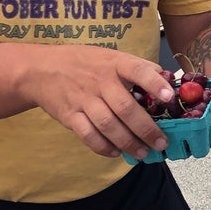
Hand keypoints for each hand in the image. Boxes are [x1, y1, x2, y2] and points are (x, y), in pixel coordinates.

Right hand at [21, 47, 176, 158]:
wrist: (41, 69)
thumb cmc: (84, 63)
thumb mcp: (110, 56)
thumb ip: (136, 68)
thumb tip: (168, 80)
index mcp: (114, 63)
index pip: (138, 71)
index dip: (154, 83)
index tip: (169, 97)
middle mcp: (100, 81)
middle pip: (125, 108)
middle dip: (146, 129)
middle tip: (160, 143)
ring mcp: (84, 99)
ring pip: (108, 125)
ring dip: (128, 142)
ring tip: (142, 153)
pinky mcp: (70, 115)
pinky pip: (88, 135)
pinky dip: (103, 147)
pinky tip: (116, 152)